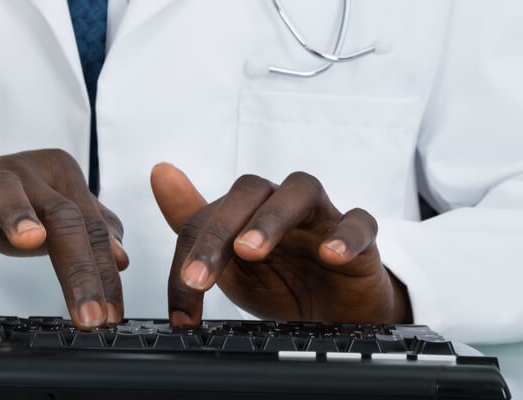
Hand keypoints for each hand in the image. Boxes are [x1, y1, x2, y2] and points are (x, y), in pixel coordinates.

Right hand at [0, 149, 128, 328]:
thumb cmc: (3, 209)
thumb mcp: (52, 219)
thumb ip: (89, 234)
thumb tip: (121, 257)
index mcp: (62, 176)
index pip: (92, 229)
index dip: (105, 275)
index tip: (111, 315)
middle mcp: (30, 171)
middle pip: (63, 217)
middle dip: (79, 271)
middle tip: (88, 314)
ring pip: (7, 193)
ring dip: (19, 215)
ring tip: (31, 241)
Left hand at [149, 163, 410, 325]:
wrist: (336, 314)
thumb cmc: (281, 280)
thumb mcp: (229, 263)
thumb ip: (193, 224)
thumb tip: (159, 171)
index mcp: (248, 209)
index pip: (210, 214)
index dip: (190, 255)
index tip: (182, 304)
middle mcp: (282, 203)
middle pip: (250, 191)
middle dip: (219, 232)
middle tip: (200, 276)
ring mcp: (323, 217)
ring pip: (301, 191)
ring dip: (272, 218)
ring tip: (250, 249)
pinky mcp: (363, 239)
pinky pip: (360, 222)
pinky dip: (345, 236)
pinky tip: (329, 255)